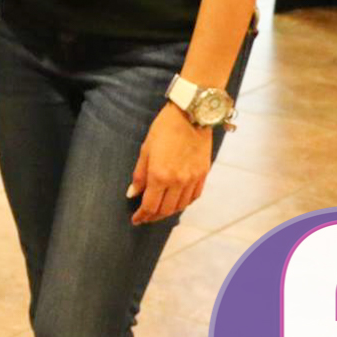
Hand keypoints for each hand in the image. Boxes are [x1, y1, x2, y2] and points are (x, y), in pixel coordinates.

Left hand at [127, 103, 213, 224]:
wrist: (192, 115)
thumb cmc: (164, 129)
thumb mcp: (145, 150)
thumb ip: (139, 175)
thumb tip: (132, 194)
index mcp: (160, 176)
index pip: (150, 206)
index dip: (142, 216)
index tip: (136, 220)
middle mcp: (178, 182)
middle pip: (165, 210)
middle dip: (153, 217)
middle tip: (145, 217)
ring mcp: (193, 179)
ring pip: (181, 206)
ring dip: (168, 212)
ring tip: (159, 211)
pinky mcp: (203, 175)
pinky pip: (194, 197)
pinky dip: (184, 203)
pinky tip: (177, 202)